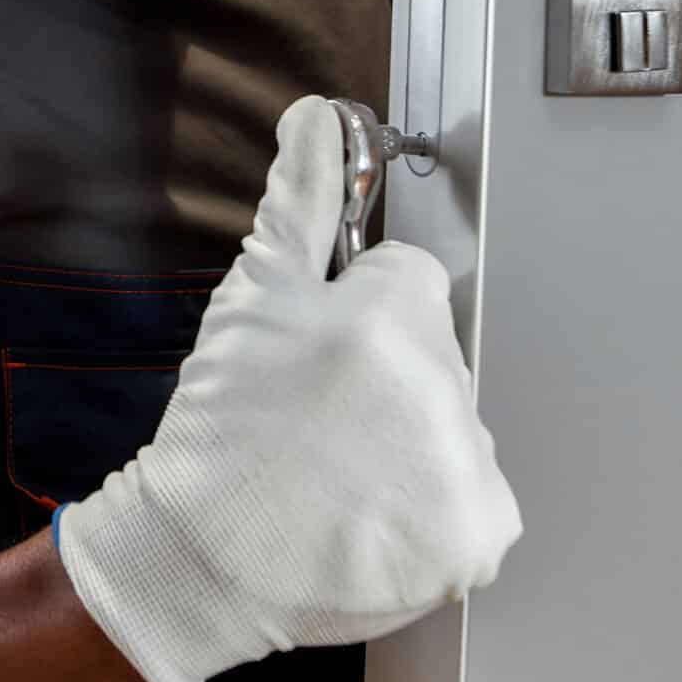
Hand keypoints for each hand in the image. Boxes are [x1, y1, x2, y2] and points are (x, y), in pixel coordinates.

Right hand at [55, 96, 522, 681]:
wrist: (204, 561)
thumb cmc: (219, 435)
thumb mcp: (251, 301)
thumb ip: (302, 202)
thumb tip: (319, 120)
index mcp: (390, 318)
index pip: (412, 283)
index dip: (356, 318)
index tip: (317, 362)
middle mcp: (441, 388)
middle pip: (436, 356)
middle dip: (386, 380)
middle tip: (317, 424)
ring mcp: (464, 467)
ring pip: (453, 426)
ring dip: (409, 445)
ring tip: (337, 477)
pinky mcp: (477, 534)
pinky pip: (473, 500)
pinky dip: (431, 512)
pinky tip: (370, 517)